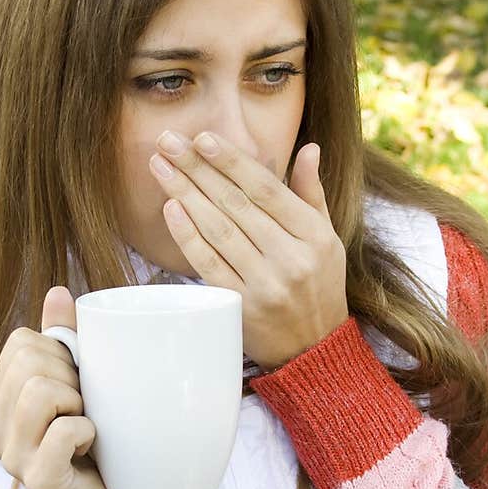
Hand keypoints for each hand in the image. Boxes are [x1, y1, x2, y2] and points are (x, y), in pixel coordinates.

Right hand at [0, 287, 139, 488]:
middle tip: (85, 406)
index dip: (60, 352)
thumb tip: (58, 291)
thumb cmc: (95, 437)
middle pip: (29, 363)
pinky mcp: (37, 480)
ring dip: (78, 402)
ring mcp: (11, 456)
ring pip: (39, 392)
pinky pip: (64, 432)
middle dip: (71, 375)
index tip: (78, 380)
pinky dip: (88, 431)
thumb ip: (64, 338)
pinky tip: (91, 446)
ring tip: (86, 422)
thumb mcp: (78, 381)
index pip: (21, 342)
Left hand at [147, 130, 348, 372]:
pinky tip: (171, 208)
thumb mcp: (327, 238)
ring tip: (160, 166)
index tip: (202, 138)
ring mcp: (265, 285)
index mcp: (314, 235)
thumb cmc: (318, 286)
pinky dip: (188, 235)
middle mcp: (291, 258)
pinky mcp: (240, 308)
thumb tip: (308, 148)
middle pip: (236, 204)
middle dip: (198, 169)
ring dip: (185, 194)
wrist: (314, 351)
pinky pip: (208, 265)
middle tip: (168, 141)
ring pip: (218, 230)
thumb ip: (311, 193)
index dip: (232, 161)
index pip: (266, 189)